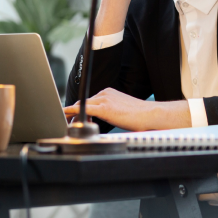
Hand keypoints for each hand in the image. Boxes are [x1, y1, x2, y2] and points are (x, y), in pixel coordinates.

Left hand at [62, 88, 190, 131]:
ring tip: (71, 125)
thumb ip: (109, 110)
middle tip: (71, 123)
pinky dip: (72, 112)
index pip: (90, 100)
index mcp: (109, 92)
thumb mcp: (121, 109)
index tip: (74, 116)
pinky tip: (67, 116)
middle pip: (83, 102)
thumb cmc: (139, 115)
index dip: (80, 109)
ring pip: (81, 105)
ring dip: (74, 115)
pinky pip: (83, 109)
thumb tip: (101, 119)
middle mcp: (105, 93)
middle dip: (74, 113)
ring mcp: (104, 99)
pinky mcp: (104, 108)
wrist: (150, 114)